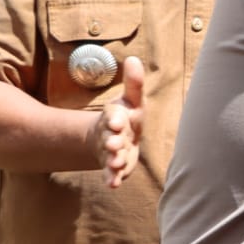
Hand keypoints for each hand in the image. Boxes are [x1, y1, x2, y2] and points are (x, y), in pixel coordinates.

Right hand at [90, 56, 143, 187]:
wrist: (113, 137)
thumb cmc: (126, 116)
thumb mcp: (131, 99)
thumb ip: (134, 83)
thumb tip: (134, 58)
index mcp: (116, 117)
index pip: (114, 116)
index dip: (115, 118)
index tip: (116, 121)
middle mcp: (111, 135)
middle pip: (110, 137)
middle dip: (111, 140)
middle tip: (114, 143)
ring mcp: (111, 151)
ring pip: (111, 156)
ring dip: (113, 160)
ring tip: (116, 164)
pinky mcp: (114, 166)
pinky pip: (112, 173)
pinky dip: (112, 178)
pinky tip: (113, 184)